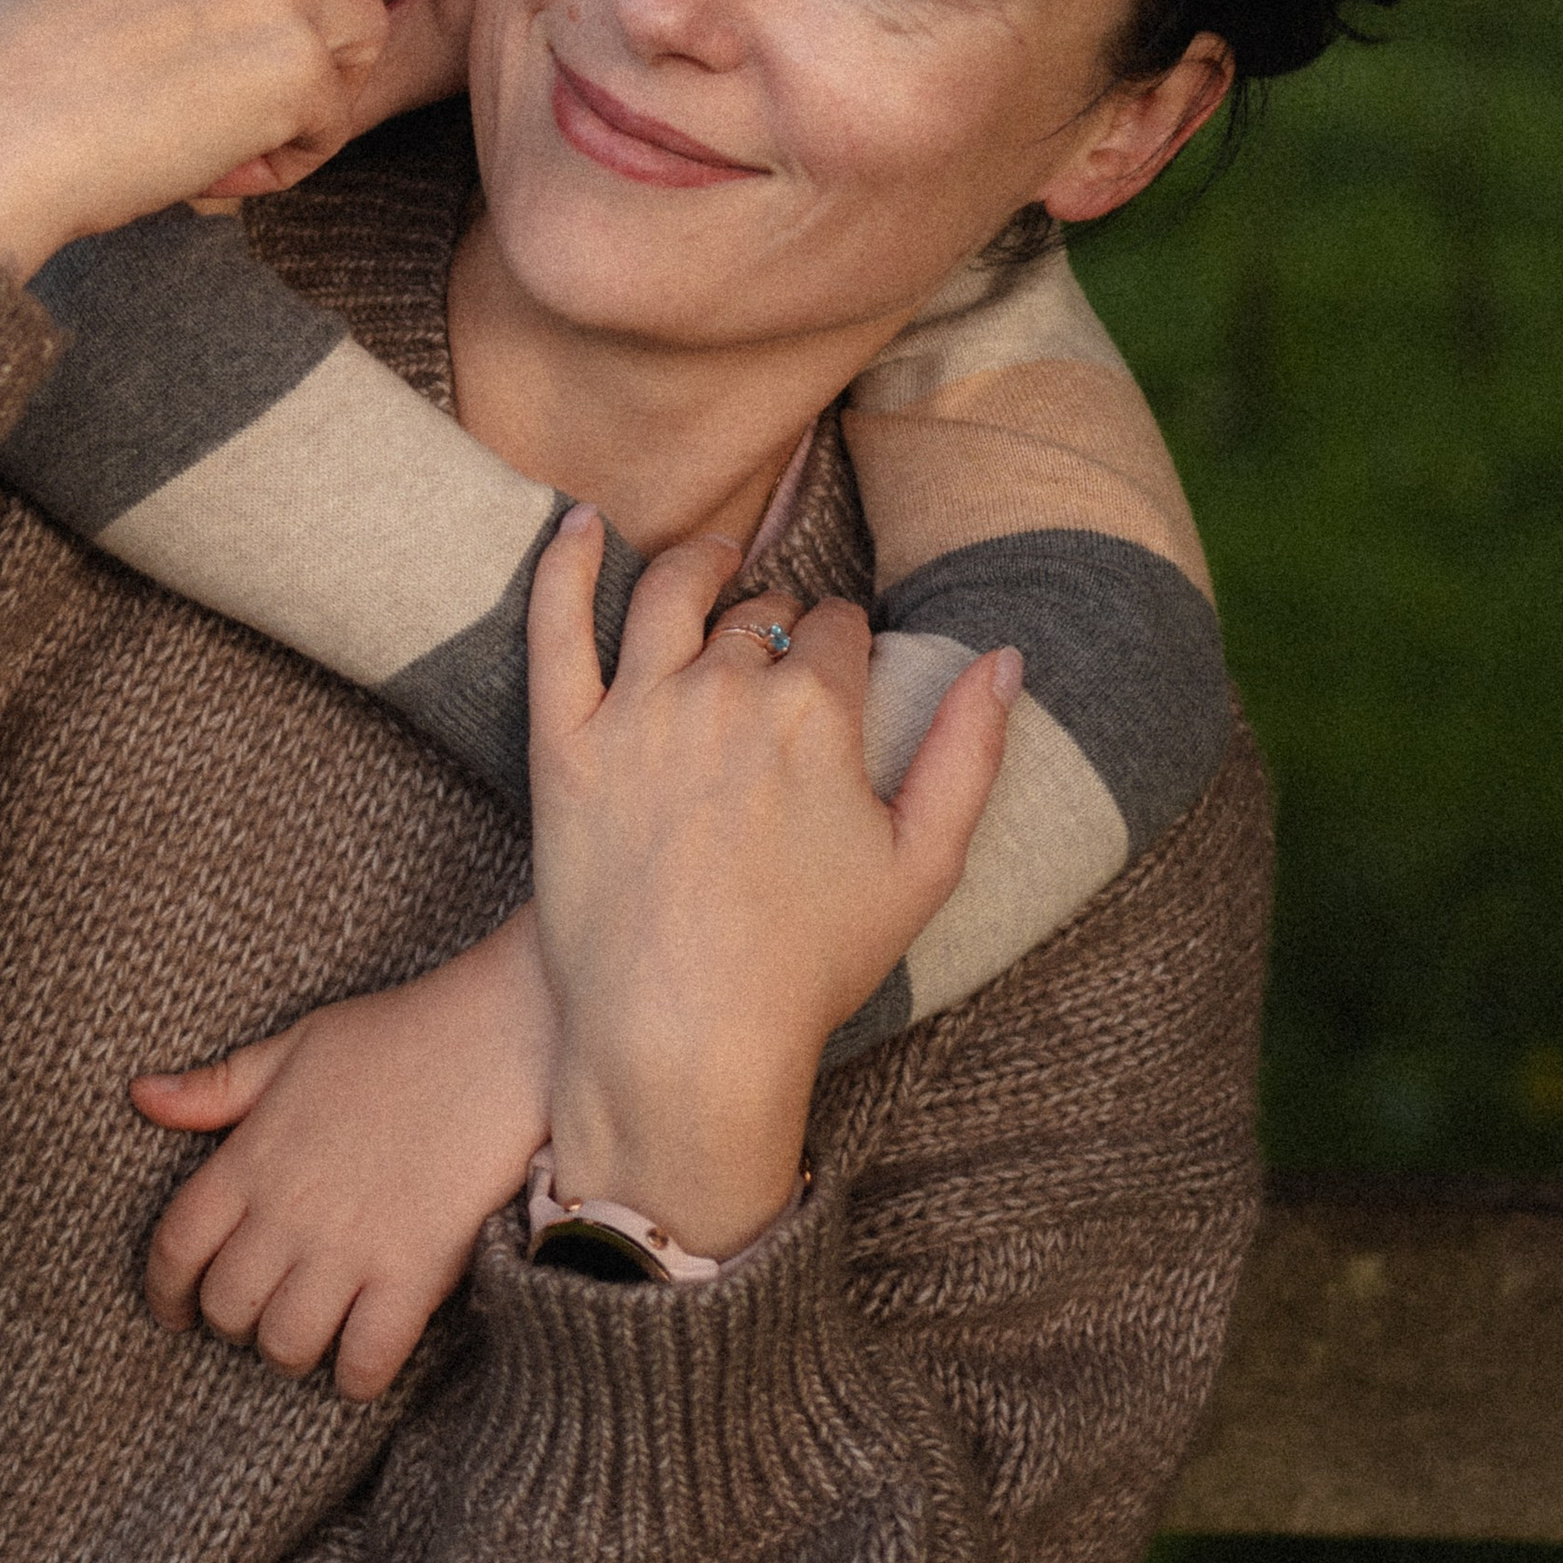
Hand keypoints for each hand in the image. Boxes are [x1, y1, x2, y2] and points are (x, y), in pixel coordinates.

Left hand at [131, 913, 557, 1401]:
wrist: (497, 1038)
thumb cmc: (396, 1036)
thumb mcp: (292, 1047)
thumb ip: (215, 1087)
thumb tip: (140, 1096)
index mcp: (249, 1158)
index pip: (176, 1247)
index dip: (165, 1292)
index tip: (176, 1311)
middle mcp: (287, 1212)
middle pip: (228, 1308)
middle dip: (235, 1321)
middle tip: (261, 1312)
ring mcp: (349, 1248)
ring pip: (286, 1345)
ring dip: (292, 1351)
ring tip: (312, 1336)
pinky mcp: (412, 1273)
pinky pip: (365, 1361)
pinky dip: (357, 1376)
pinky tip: (363, 1360)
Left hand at [527, 517, 1017, 1258]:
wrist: (684, 1040)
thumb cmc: (808, 965)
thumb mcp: (923, 865)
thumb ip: (971, 752)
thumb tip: (1006, 657)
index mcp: (819, 710)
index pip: (839, 628)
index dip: (845, 643)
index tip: (842, 668)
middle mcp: (727, 688)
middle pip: (759, 614)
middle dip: (777, 621)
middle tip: (777, 651)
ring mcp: (638, 709)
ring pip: (669, 594)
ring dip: (698, 564)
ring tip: (711, 563)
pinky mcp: (565, 742)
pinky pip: (556, 624)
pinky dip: (562, 560)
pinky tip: (578, 522)